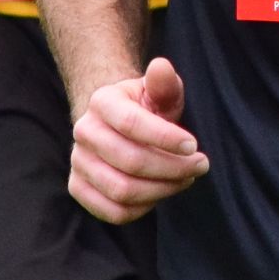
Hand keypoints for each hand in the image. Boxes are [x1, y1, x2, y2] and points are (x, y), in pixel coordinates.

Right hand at [69, 56, 208, 221]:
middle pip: (130, 161)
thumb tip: (161, 67)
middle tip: (200, 165)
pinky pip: (113, 212)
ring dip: (162, 190)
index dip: (166, 138)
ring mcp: (78, 162)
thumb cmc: (147, 108)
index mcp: (102, 102)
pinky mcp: (78, 188)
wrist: (119, 126)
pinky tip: (160, 192)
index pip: (131, 124)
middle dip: (173, 168)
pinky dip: (143, 209)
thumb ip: (164, 82)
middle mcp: (83, 131)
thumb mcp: (160, 91)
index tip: (195, 145)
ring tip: (184, 179)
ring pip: (122, 190)